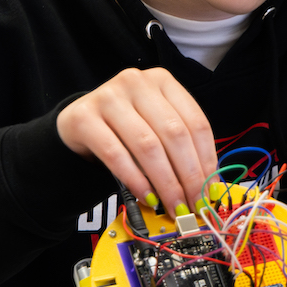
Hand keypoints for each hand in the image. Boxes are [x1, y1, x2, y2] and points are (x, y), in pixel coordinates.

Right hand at [56, 67, 216, 211]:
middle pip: (175, 134)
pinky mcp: (84, 118)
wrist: (76, 124)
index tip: (210, 190)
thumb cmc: (124, 129)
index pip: (195, 123)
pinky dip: (135, 180)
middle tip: (193, 205)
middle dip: (188, 176)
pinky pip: (116, 155)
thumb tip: (207, 187)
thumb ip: (179, 148)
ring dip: (165, 183)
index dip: (206, 161)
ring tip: (173, 207)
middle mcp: (136, 82)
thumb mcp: (155, 127)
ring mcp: (108, 97)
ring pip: (148, 146)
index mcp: (162, 80)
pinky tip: (146, 198)